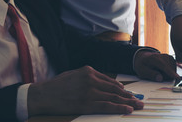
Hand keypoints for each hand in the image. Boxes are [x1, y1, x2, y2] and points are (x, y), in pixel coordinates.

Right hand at [28, 66, 143, 115]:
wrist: (42, 95)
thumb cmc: (56, 86)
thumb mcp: (74, 74)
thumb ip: (89, 77)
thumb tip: (104, 83)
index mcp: (89, 71)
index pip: (110, 81)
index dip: (122, 89)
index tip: (129, 93)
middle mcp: (91, 79)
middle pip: (115, 89)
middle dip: (129, 95)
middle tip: (140, 100)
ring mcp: (90, 91)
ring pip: (113, 97)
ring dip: (128, 102)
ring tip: (138, 105)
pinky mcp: (86, 103)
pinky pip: (106, 106)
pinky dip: (118, 107)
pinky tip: (127, 109)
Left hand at [134, 51, 178, 81]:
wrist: (144, 57)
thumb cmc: (143, 64)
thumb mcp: (142, 71)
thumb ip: (150, 74)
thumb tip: (160, 78)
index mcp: (155, 59)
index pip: (164, 67)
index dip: (171, 73)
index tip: (177, 79)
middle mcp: (164, 56)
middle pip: (170, 72)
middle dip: (165, 77)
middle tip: (156, 75)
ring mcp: (169, 57)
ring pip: (173, 71)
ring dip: (167, 75)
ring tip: (158, 72)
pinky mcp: (172, 59)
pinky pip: (173, 70)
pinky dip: (169, 72)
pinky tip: (162, 70)